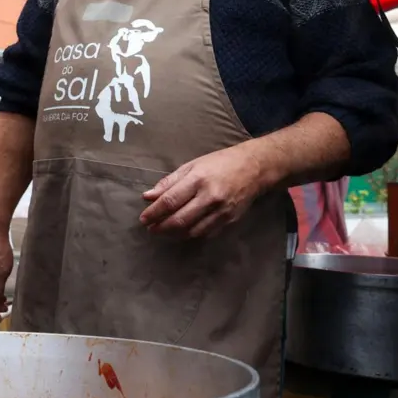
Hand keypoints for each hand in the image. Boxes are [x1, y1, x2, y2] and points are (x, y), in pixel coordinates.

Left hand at [140, 143, 272, 238]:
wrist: (254, 168)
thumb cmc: (219, 163)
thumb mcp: (192, 165)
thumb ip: (169, 182)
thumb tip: (148, 196)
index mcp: (198, 179)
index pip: (170, 201)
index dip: (154, 212)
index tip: (143, 219)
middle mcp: (210, 197)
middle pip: (180, 219)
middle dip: (161, 227)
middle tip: (150, 228)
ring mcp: (221, 210)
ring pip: (192, 230)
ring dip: (174, 234)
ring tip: (162, 231)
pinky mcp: (229, 220)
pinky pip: (205, 233)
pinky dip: (190, 234)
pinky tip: (181, 231)